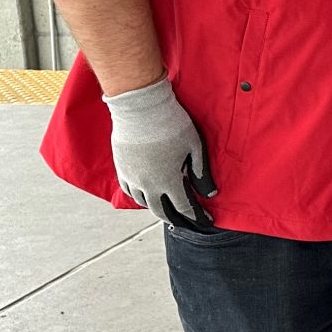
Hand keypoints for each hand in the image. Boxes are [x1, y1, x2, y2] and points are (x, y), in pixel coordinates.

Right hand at [105, 75, 217, 228]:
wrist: (140, 109)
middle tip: (186, 222)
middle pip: (161, 210)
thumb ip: (201, 173)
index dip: (198, 215)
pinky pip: (129, 191)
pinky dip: (139, 197)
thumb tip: (210, 193)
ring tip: (167, 210)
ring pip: (144, 202)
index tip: (207, 221)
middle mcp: (147, 185)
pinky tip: (145, 195)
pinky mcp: (121, 168)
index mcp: (168, 182)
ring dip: (157, 208)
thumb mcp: (194, 148)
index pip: (185, 207)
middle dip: (176, 218)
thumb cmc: (172, 125)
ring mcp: (132, 177)